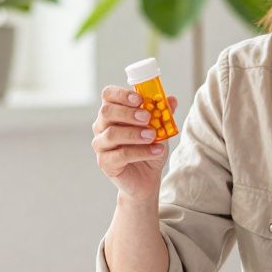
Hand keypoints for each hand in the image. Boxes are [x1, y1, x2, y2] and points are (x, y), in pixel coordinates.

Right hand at [91, 86, 178, 201]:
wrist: (147, 176)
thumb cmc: (148, 147)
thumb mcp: (159, 128)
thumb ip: (163, 113)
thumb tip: (171, 99)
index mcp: (113, 112)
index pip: (108, 95)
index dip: (121, 94)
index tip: (140, 99)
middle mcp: (102, 126)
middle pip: (107, 112)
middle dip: (128, 113)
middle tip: (147, 117)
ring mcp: (101, 145)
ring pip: (111, 134)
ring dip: (134, 134)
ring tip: (153, 135)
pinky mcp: (105, 163)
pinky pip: (120, 155)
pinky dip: (141, 152)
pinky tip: (156, 150)